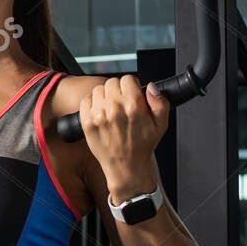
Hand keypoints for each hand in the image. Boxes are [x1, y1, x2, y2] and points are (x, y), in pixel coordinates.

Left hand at [77, 75, 169, 199]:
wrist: (125, 166)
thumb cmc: (142, 146)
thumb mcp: (161, 124)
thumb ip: (160, 102)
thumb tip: (151, 87)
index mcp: (134, 106)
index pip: (127, 79)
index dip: (131, 86)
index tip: (131, 95)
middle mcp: (115, 108)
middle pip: (112, 82)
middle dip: (118, 91)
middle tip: (121, 104)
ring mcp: (99, 115)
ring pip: (98, 90)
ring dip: (104, 96)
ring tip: (111, 109)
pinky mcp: (87, 122)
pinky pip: (86, 100)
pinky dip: (91, 104)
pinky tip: (100, 113)